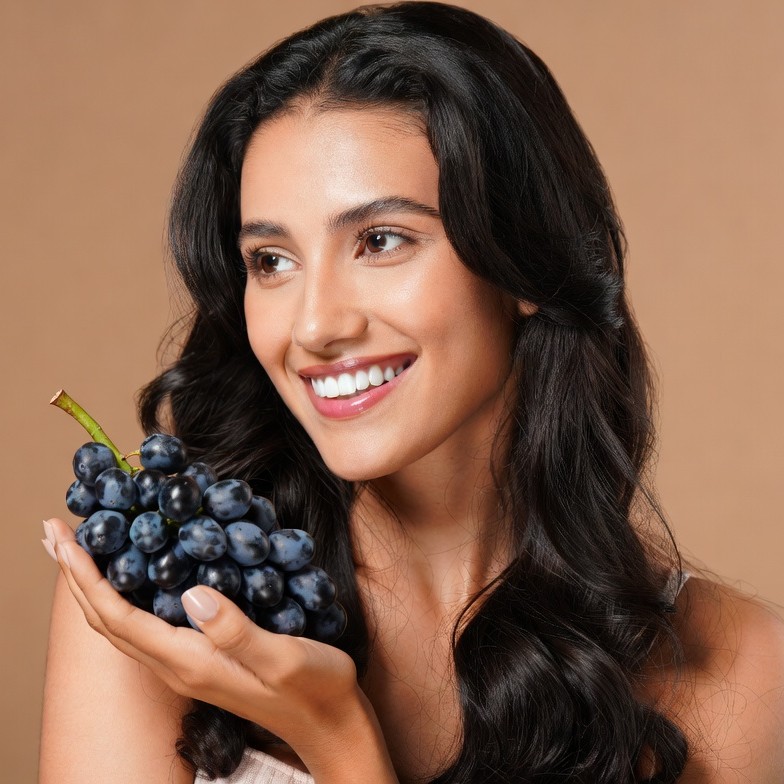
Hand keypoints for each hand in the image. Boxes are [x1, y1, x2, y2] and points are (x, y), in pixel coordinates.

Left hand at [43, 517, 393, 779]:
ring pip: (122, 623)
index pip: (118, 616)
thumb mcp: (282, 658)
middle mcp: (177, 664)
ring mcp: (188, 664)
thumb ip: (236, 630)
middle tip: (55, 532)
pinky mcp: (203, 658)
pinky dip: (126, 594)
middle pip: (106, 621)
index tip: (63, 535)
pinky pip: (147, 623)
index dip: (85, 575)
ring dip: (94, 585)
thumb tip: (193, 593)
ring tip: (82, 550)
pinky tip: (138, 575)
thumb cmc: (313, 690)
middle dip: (76, 576)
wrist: (330, 726)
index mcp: (188, 661)